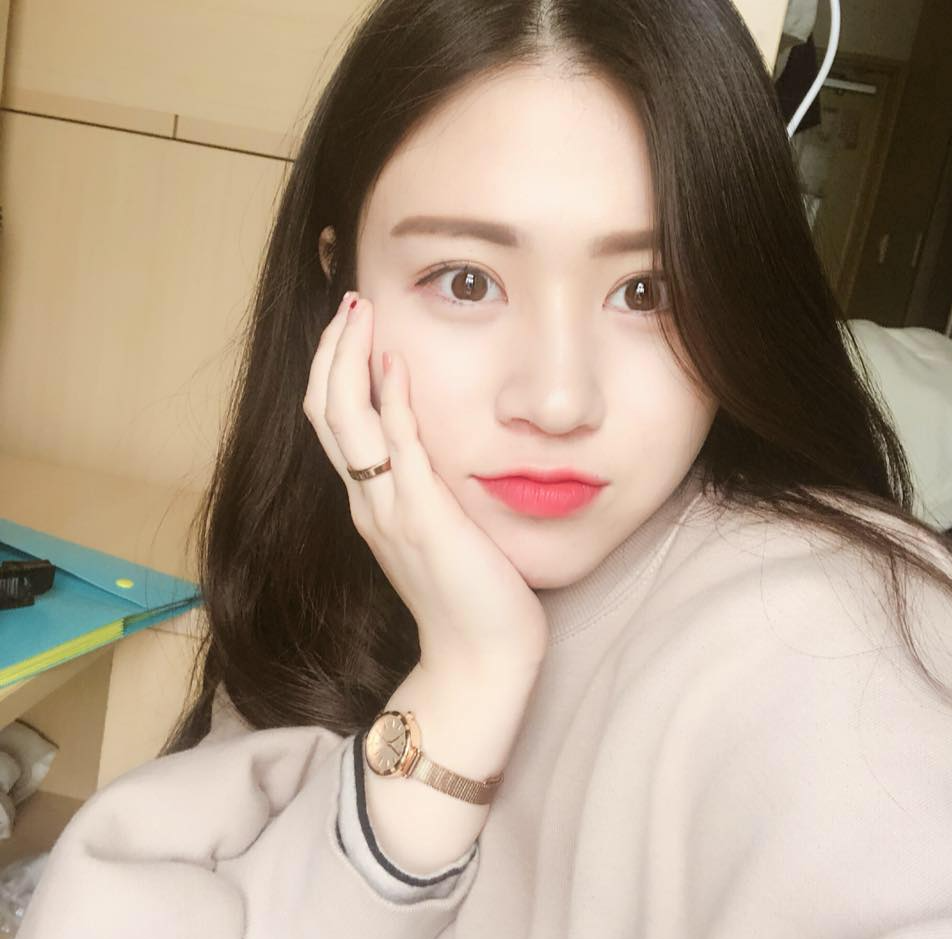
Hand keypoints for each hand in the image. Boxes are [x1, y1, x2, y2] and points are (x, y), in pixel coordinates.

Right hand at [303, 290, 548, 676]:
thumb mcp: (438, 532)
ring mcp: (389, 510)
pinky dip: (390, 403)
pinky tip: (395, 364)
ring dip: (348, 360)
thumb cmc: (469, 597)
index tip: (350, 327)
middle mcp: (368, 502)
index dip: (333, 370)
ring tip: (358, 313)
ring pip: (345, 422)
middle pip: (324, 411)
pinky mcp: (423, 518)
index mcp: (370, 503)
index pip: (333, 422)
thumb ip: (424, 489)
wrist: (479, 660)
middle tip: (348, 303)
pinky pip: (398, 450)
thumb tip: (427, 444)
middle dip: (331, 351)